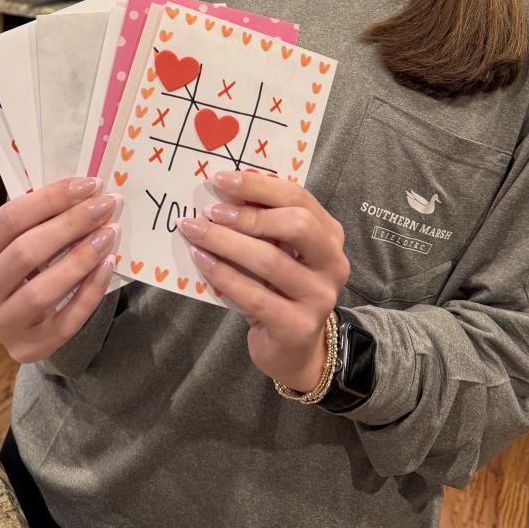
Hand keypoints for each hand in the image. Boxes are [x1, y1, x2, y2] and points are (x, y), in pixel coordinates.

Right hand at [0, 177, 120, 363]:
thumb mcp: (22, 238)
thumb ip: (42, 216)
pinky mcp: (27, 349)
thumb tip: (86, 188)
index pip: (7, 220)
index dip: (50, 199)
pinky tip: (108, 265)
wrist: (28, 318)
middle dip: (70, 224)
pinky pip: (65, 322)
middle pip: (24, 252)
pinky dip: (89, 292)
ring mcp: (0, 326)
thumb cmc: (27, 265)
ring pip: (41, 291)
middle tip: (105, 205)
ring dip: (80, 259)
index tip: (88, 184)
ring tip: (109, 233)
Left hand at [177, 170, 349, 392]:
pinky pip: (254, 295)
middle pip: (296, 224)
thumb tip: (222, 192)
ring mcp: (320, 297)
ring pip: (269, 260)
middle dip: (247, 215)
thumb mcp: (279, 251)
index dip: (258, 186)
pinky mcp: (298, 326)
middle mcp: (333, 263)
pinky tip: (202, 261)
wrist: (292, 349)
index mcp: (329, 235)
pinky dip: (224, 274)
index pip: (299, 197)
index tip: (220, 179)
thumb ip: (264, 223)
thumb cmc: (279, 289)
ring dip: (225, 242)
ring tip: (195, 232)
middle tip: (210, 211)